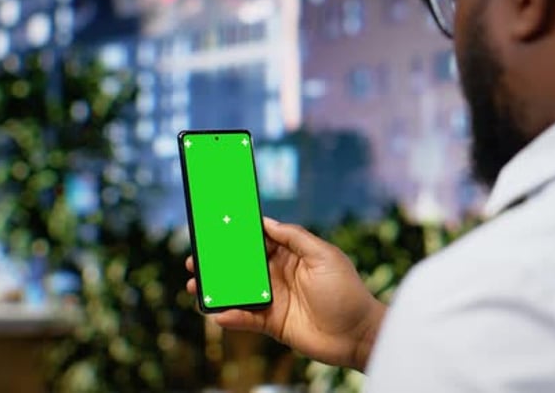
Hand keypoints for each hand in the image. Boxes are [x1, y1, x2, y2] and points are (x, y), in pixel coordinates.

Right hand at [186, 217, 386, 370]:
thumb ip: (294, 237)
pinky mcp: (272, 323)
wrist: (358, 334)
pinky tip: (217, 313)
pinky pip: (246, 318)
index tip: (215, 226)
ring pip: (238, 291)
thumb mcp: (323, 255)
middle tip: (196, 258)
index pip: (258, 239)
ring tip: (196, 286)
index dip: (237, 233)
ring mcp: (274, 299)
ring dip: (217, 288)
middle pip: (241, 265)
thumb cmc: (346, 291)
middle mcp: (279, 274)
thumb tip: (266, 221)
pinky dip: (231, 316)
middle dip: (218, 261)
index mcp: (291, 254)